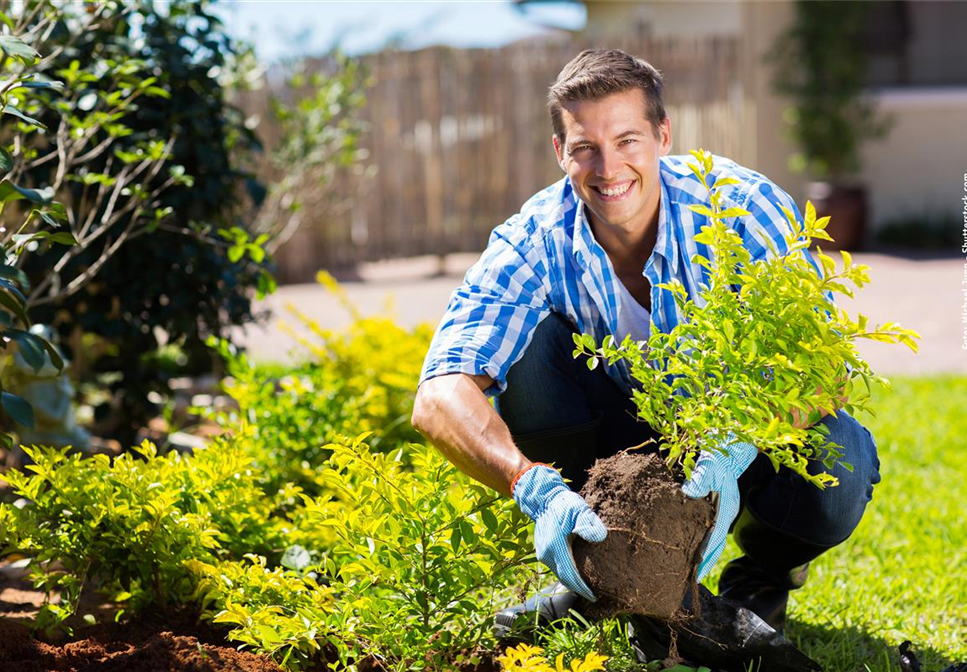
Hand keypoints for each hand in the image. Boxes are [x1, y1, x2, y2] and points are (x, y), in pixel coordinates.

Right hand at [512, 464, 606, 600]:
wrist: (543, 498)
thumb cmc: (563, 504)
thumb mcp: (579, 510)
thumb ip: (589, 524)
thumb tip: (601, 537)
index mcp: (556, 547)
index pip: (570, 575)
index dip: (582, 588)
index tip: (594, 596)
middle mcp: (547, 554)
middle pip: (564, 578)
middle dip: (578, 588)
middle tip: (593, 594)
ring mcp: (542, 553)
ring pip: (559, 573)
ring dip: (572, 580)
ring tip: (586, 585)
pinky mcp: (542, 551)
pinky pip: (555, 566)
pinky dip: (566, 572)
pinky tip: (575, 572)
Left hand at [681, 437, 756, 580]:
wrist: (729, 445)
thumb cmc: (718, 456)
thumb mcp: (709, 465)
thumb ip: (699, 480)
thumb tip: (687, 495)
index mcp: (726, 508)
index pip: (714, 539)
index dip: (705, 557)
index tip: (695, 573)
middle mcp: (725, 514)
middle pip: (715, 545)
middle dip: (705, 563)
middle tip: (691, 580)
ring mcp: (722, 511)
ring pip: (712, 539)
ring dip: (703, 554)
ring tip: (690, 571)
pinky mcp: (716, 507)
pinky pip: (708, 529)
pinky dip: (701, 541)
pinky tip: (690, 546)